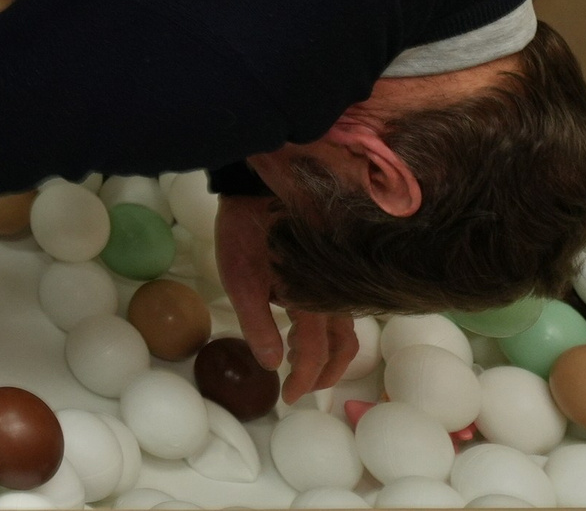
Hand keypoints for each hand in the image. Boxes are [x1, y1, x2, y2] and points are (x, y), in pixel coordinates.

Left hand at [214, 193, 358, 401]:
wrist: (257, 188)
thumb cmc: (246, 232)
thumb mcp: (240, 279)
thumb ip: (257, 323)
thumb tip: (271, 364)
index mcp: (311, 301)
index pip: (315, 354)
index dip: (304, 381)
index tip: (289, 398)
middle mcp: (333, 295)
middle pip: (343, 348)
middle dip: (324, 373)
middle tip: (301, 387)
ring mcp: (335, 281)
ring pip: (346, 330)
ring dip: (328, 353)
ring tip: (298, 360)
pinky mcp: (330, 269)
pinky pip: (340, 309)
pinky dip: (328, 330)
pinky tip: (302, 327)